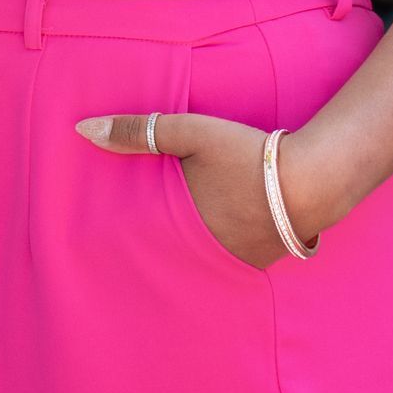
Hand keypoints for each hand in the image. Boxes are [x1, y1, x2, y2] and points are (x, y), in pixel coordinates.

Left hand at [74, 111, 322, 268]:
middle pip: (170, 254)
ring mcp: (235, 262)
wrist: (312, 179)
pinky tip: (222, 236)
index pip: (139, 245)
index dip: (121, 246)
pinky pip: (229, 257)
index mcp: (181, 229)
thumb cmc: (246, 154)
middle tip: (132, 248)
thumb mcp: (190, 133)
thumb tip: (81, 129)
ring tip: (175, 241)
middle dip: (154, 249)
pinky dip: (221, 247)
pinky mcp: (261, 261)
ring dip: (190, 250)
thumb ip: (138, 131)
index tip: (100, 247)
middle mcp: (205, 254)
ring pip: (200, 258)